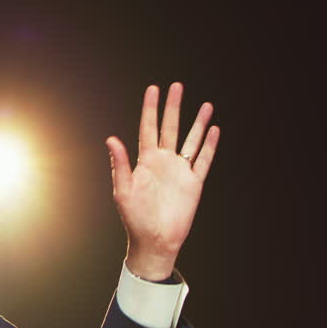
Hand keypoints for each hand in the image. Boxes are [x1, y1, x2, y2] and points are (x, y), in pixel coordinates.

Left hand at [105, 83, 219, 280]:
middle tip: (177, 86)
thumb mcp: (123, 191)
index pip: (148, 128)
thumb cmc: (134, 218)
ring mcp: (180, 171)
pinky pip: (203, 160)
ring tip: (206, 105)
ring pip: (191, 140)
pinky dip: (209, 146)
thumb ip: (120, 164)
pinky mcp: (194, 183)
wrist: (155, 241)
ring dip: (198, 123)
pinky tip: (214, 131)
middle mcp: (164, 162)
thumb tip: (112, 139)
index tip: (153, 89)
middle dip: (174, 107)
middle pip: (170, 127)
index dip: (150, 108)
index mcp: (145, 161)